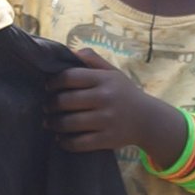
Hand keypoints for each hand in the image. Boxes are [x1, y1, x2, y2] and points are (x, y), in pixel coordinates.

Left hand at [50, 55, 183, 159]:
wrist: (148, 120)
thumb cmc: (125, 93)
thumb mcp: (113, 73)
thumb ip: (93, 60)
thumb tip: (71, 51)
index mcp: (104, 79)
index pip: (70, 77)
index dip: (54, 82)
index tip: (48, 86)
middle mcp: (105, 98)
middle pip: (66, 100)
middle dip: (51, 104)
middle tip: (46, 106)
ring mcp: (106, 120)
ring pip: (69, 123)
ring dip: (54, 124)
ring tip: (49, 123)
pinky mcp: (107, 139)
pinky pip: (79, 143)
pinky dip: (65, 142)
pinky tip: (60, 139)